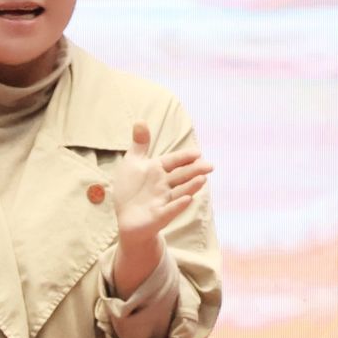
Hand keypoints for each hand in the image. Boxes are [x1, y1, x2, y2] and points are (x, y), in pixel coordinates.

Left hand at [111, 121, 212, 245]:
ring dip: (191, 186)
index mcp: (158, 170)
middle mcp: (164, 185)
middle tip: (210, 166)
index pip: (174, 161)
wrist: (128, 218)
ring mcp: (163, 201)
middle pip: (181, 176)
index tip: (197, 153)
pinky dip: (178, 205)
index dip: (184, 157)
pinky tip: (187, 200)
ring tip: (203, 180)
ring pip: (180, 192)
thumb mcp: (133, 164)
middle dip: (195, 171)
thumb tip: (140, 120)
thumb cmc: (132, 189)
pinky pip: (170, 210)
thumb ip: (140, 144)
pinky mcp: (159, 216)